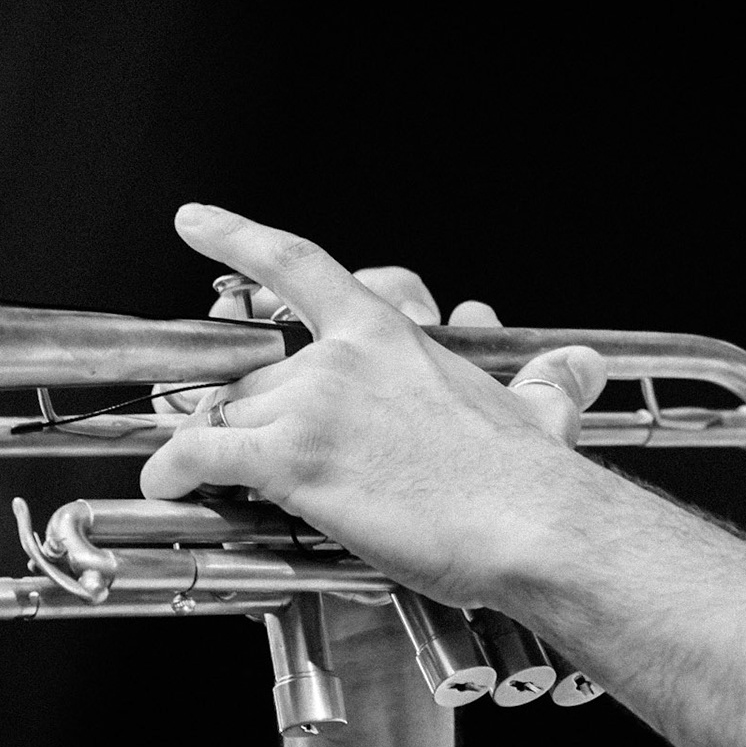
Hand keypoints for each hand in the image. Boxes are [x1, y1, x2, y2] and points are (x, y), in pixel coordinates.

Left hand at [141, 204, 606, 607]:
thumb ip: (546, 383)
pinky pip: (202, 453)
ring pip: (225, 416)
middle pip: (251, 373)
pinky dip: (171, 469)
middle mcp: (340, 358)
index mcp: (387, 336)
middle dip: (237, 411)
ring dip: (211, 448)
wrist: (532, 525)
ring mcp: (314, 404)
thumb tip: (581, 370)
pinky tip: (163, 484)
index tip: (196, 221)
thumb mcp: (538, 407)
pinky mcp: (292, 458)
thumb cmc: (528, 478)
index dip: (237, 238)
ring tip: (210, 480)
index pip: (298, 266)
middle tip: (234, 443)